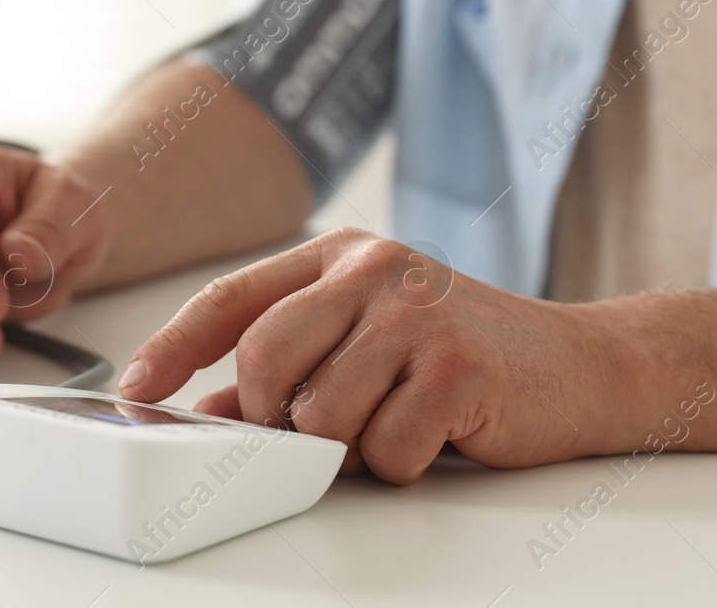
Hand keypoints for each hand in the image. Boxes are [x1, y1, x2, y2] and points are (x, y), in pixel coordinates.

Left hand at [117, 228, 635, 483]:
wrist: (581, 364)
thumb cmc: (464, 354)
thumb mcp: (368, 338)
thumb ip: (291, 360)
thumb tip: (206, 408)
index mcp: (342, 255)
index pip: (233, 297)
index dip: (173, 345)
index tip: (135, 386)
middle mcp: (375, 270)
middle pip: (263, 356)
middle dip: (267, 414)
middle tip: (302, 433)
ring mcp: (417, 314)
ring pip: (320, 415)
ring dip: (347, 445)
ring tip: (392, 422)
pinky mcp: (457, 368)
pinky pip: (383, 449)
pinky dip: (400, 462)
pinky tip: (435, 434)